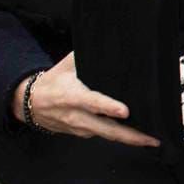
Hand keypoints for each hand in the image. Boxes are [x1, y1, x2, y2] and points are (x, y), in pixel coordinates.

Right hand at [11, 52, 158, 146]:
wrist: (31, 104)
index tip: (125, 111)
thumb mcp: (68, 64)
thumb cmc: (54, 81)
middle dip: (130, 135)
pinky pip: (104, 135)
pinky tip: (138, 134)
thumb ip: (87, 55)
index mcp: (72, 96)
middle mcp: (77, 116)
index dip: (109, 107)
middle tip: (152, 138)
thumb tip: (112, 44)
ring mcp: (80, 128)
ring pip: (107, 135)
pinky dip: (120, 136)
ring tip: (153, 139)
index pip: (92, 102)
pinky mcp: (83, 134)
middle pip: (106, 129)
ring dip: (130, 139)